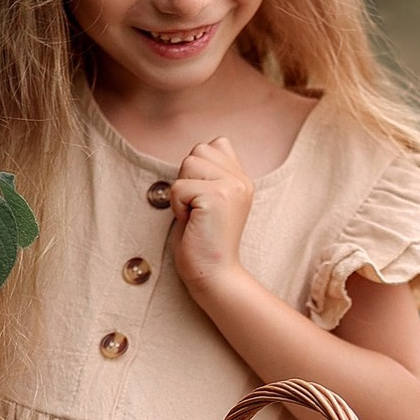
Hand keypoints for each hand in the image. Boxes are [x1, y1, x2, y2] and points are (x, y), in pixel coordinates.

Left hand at [167, 136, 253, 301]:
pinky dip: (177, 207)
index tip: (203, 201)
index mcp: (242, 180)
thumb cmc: (202, 242)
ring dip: (181, 192)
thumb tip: (199, 151)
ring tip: (194, 216)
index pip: (216, 144)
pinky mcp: (217, 197)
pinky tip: (192, 223)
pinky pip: (178, 187)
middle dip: (187, 179)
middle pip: (198, 151)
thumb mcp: (209, 200)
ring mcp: (232, 187)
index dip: (198, 170)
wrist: (214, 275)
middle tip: (197, 210)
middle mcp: (241, 180)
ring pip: (188, 163)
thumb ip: (210, 174)